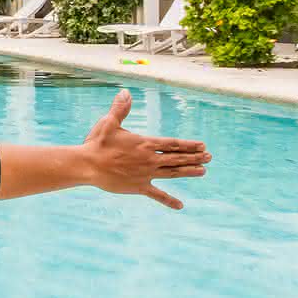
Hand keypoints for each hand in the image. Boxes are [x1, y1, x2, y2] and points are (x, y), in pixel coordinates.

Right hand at [81, 89, 208, 209]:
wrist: (87, 165)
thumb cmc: (97, 143)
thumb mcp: (109, 123)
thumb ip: (121, 109)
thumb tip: (125, 92)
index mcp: (145, 143)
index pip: (173, 144)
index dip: (189, 145)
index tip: (203, 146)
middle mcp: (150, 159)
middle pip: (177, 158)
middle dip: (195, 157)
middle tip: (209, 158)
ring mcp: (146, 174)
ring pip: (173, 173)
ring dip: (188, 172)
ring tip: (203, 172)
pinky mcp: (138, 187)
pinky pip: (157, 194)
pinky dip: (169, 200)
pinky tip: (180, 205)